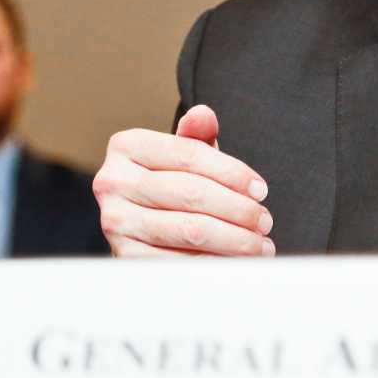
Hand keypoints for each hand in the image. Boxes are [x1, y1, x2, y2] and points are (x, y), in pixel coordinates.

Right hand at [94, 105, 274, 257]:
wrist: (142, 228)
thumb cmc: (172, 185)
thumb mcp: (184, 156)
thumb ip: (197, 135)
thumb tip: (204, 115)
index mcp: (126, 145)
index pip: (190, 154)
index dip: (233, 173)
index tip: (261, 190)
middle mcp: (112, 181)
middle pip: (192, 193)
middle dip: (239, 210)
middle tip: (265, 221)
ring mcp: (115, 220)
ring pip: (191, 229)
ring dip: (235, 240)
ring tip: (259, 244)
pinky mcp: (124, 256)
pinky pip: (181, 261)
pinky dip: (214, 262)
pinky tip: (235, 261)